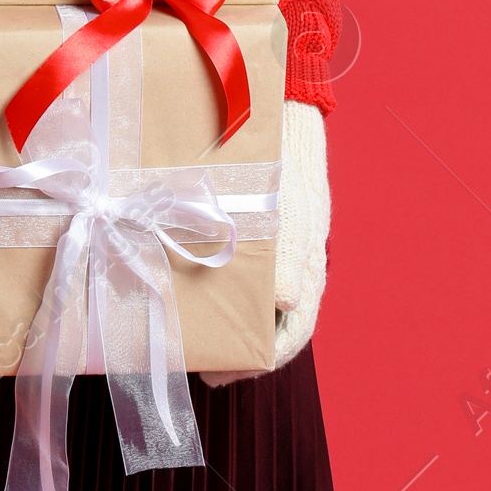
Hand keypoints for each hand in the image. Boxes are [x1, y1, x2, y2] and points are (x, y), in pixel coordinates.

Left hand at [199, 99, 330, 384]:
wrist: (287, 114)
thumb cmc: (294, 164)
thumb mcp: (297, 208)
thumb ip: (293, 254)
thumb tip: (289, 303)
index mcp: (306, 269)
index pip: (292, 334)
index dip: (261, 362)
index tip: (225, 376)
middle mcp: (290, 268)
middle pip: (267, 328)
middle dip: (235, 352)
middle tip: (199, 367)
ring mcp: (272, 253)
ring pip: (250, 304)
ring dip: (222, 324)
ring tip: (187, 336)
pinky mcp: (254, 234)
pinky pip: (237, 272)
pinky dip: (214, 288)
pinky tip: (183, 286)